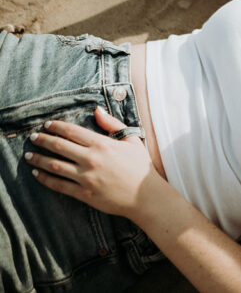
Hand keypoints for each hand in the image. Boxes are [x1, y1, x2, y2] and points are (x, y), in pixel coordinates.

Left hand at [25, 107, 159, 218]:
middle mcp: (91, 159)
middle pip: (59, 146)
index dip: (57, 127)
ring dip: (38, 159)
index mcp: (102, 144)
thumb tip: (97, 111)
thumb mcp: (132, 139)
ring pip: (54, 165)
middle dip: (42, 140)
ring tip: (29, 156)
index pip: (72, 132)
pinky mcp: (83, 193)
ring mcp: (85, 177)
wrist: (145, 195)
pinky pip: (58, 185)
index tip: (47, 125)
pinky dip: (45, 179)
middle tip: (33, 137)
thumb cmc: (140, 166)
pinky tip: (37, 174)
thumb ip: (112, 124)